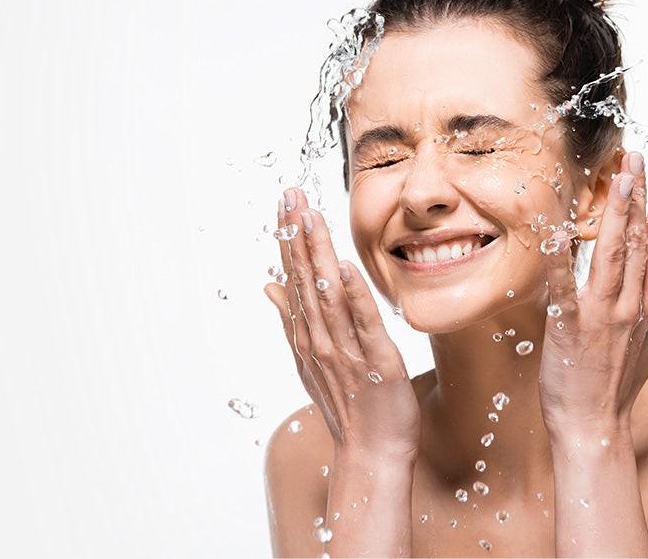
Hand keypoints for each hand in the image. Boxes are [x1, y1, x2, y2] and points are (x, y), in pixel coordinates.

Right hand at [264, 188, 420, 460]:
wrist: (371, 454)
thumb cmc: (347, 406)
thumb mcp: (311, 361)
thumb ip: (291, 320)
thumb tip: (269, 285)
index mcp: (307, 335)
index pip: (293, 277)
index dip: (288, 239)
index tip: (284, 203)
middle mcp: (320, 340)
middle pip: (304, 279)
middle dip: (297, 234)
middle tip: (290, 194)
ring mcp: (346, 351)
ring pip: (327, 294)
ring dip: (317, 253)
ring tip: (310, 216)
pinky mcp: (377, 362)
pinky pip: (363, 324)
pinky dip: (353, 295)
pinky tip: (344, 266)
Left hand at [538, 152, 647, 430]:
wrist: (595, 424)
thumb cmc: (621, 384)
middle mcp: (629, 305)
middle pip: (638, 242)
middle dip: (639, 196)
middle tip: (638, 157)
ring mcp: (600, 315)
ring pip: (612, 254)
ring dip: (616, 213)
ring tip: (620, 177)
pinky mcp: (568, 327)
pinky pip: (563, 286)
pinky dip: (560, 259)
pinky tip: (558, 230)